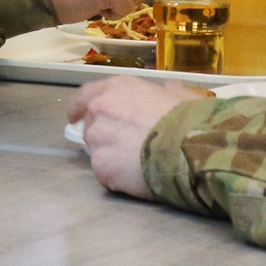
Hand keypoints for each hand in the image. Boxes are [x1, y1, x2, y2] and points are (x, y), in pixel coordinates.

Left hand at [69, 77, 205, 198]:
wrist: (189, 146)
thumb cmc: (187, 117)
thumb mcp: (178, 94)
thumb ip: (164, 91)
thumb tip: (169, 90)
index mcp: (117, 87)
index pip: (85, 96)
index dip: (80, 108)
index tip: (76, 118)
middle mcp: (100, 108)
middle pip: (90, 126)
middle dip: (103, 136)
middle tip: (124, 147)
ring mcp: (97, 138)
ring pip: (97, 151)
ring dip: (111, 157)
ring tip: (136, 164)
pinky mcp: (100, 165)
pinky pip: (105, 173)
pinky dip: (118, 177)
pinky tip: (138, 177)